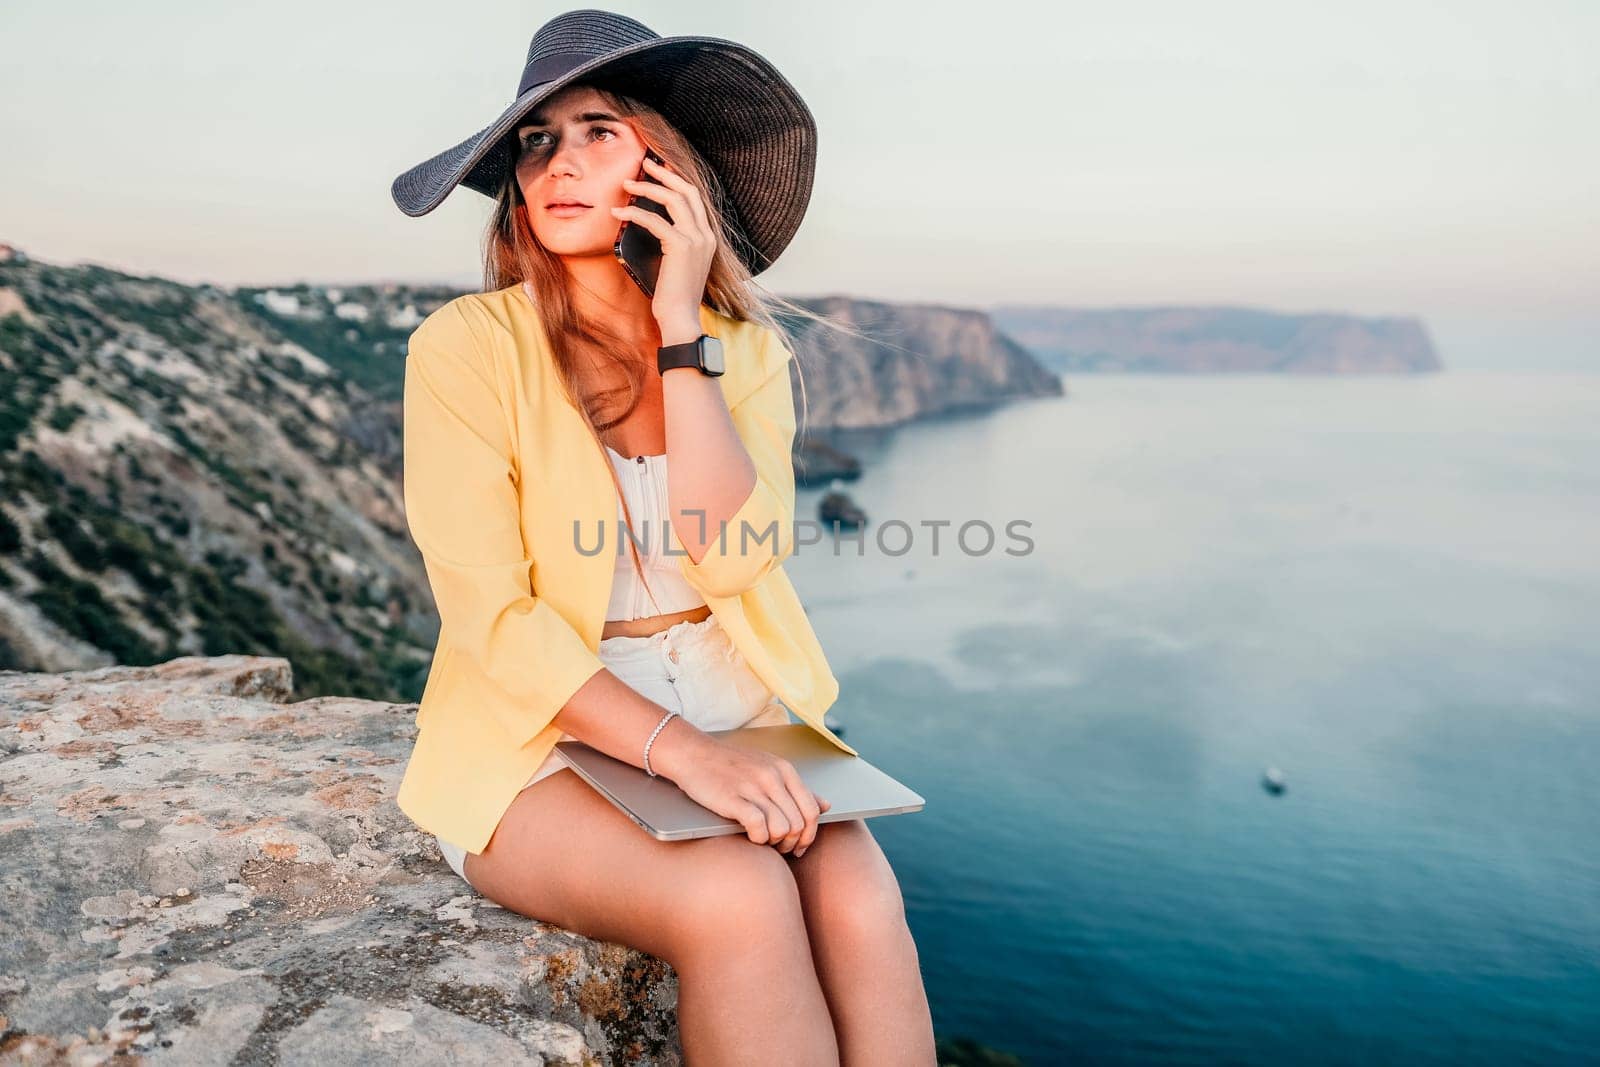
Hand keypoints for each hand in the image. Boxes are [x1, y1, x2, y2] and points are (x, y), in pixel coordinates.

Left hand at [608, 154, 715, 337]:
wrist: (681, 318)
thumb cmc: (675, 296)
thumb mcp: (678, 264)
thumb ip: (674, 242)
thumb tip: (652, 223)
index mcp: (708, 237)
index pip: (695, 199)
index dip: (678, 180)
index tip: (661, 169)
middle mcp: (706, 234)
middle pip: (687, 190)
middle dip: (665, 173)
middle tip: (645, 164)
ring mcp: (696, 239)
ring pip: (673, 199)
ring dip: (647, 188)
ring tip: (627, 184)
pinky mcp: (680, 246)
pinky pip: (654, 220)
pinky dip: (634, 213)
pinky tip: (618, 212)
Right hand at [658, 729, 831, 855]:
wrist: (693, 754)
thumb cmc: (730, 765)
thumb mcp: (769, 769)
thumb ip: (797, 788)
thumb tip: (827, 805)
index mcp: (785, 770)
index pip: (812, 810)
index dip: (809, 835)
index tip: (798, 847)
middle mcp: (773, 777)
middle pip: (799, 824)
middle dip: (792, 843)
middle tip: (779, 849)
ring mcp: (753, 787)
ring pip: (782, 828)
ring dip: (775, 843)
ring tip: (764, 843)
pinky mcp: (733, 798)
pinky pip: (759, 827)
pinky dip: (758, 839)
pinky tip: (751, 837)